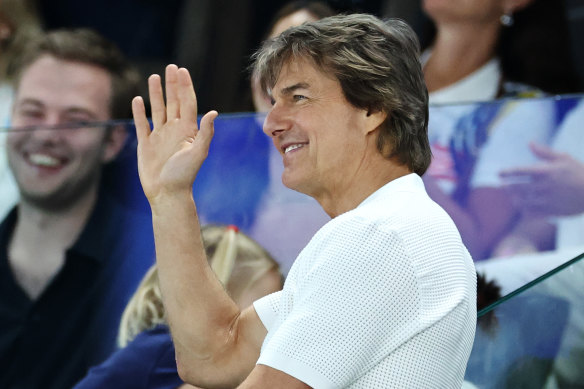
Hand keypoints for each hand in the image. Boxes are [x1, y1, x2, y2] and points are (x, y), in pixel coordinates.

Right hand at [132, 65, 217, 202]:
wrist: (167, 194)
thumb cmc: (184, 176)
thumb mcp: (198, 153)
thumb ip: (205, 133)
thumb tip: (213, 113)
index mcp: (188, 131)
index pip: (187, 103)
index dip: (185, 87)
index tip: (183, 70)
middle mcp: (174, 130)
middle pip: (173, 102)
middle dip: (172, 85)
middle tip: (171, 67)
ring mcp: (160, 136)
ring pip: (158, 110)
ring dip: (156, 94)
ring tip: (154, 77)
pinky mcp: (146, 145)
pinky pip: (142, 124)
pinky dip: (139, 112)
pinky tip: (138, 99)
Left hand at [500, 142, 583, 216]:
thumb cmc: (579, 172)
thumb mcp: (564, 158)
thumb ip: (544, 152)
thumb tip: (529, 143)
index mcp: (544, 172)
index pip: (518, 171)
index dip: (506, 172)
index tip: (499, 173)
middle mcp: (543, 186)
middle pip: (516, 187)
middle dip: (507, 187)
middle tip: (503, 186)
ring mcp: (546, 200)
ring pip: (522, 201)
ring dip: (515, 199)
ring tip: (513, 198)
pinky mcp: (551, 211)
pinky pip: (531, 213)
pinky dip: (525, 211)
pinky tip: (524, 208)